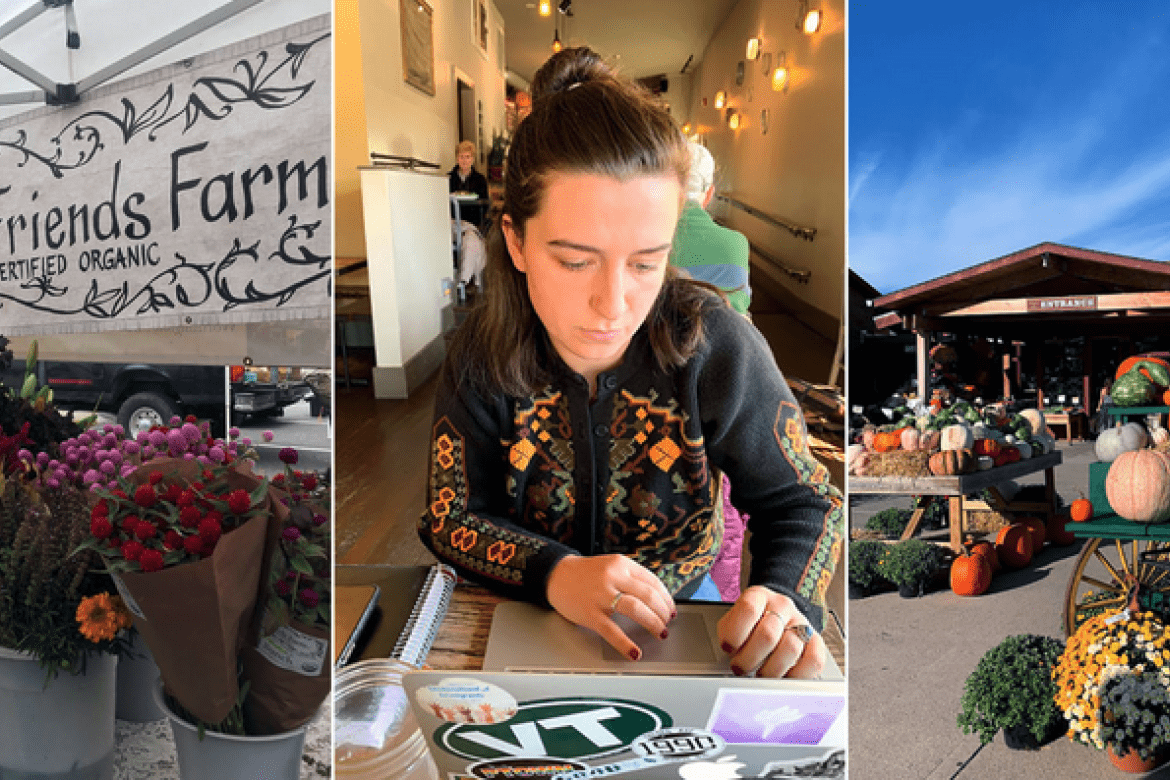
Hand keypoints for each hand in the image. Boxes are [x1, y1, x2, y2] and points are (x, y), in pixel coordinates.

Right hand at [545, 554, 675, 660]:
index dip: (666, 598)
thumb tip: (657, 600)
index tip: (671, 609)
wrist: (556, 575)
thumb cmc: (586, 574)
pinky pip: (612, 631)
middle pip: (648, 595)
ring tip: (660, 632)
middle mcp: (612, 577)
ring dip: (653, 623)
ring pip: (636, 609)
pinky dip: (626, 643)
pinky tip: (634, 652)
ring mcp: (601, 595)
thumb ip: (631, 578)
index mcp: (621, 564)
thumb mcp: (611, 566)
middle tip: (667, 623)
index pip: (652, 581)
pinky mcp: (590, 613)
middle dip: (663, 612)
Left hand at [718, 585, 825, 678]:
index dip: (735, 633)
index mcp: (758, 596)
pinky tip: (782, 677)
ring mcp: (801, 622)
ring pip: (790, 649)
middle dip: (749, 659)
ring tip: (759, 675)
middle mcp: (782, 606)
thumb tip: (728, 659)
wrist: (776, 613)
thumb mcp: (733, 621)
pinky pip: (814, 661)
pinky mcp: (816, 641)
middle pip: (768, 634)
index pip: (748, 609)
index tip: (728, 648)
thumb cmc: (750, 623)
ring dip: (770, 670)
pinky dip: (796, 675)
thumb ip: (729, 635)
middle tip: (740, 668)